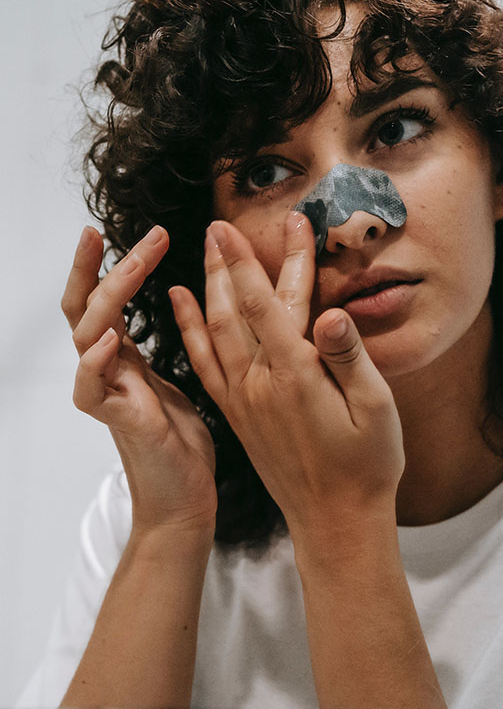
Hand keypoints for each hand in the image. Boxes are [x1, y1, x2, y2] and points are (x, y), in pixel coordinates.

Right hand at [62, 226, 216, 537]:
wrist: (185, 497)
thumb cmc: (183, 440)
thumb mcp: (182, 377)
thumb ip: (176, 342)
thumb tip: (192, 300)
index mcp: (126, 358)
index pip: (106, 301)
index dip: (110, 265)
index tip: (136, 232)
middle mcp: (111, 370)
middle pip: (85, 308)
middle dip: (95, 267)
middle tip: (103, 230)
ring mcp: (110, 393)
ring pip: (87, 335)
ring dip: (107, 296)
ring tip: (130, 265)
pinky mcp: (121, 422)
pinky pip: (90, 390)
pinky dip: (94, 364)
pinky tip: (108, 342)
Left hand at [168, 211, 404, 535]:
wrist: (333, 520)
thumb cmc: (365, 465)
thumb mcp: (376, 411)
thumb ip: (351, 359)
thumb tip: (333, 312)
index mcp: (297, 376)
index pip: (273, 303)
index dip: (262, 260)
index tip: (260, 224)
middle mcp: (261, 383)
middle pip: (241, 309)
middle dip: (232, 262)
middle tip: (221, 224)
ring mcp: (243, 399)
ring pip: (216, 330)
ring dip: (208, 287)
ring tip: (203, 251)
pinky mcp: (236, 413)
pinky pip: (204, 363)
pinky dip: (190, 329)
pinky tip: (180, 305)